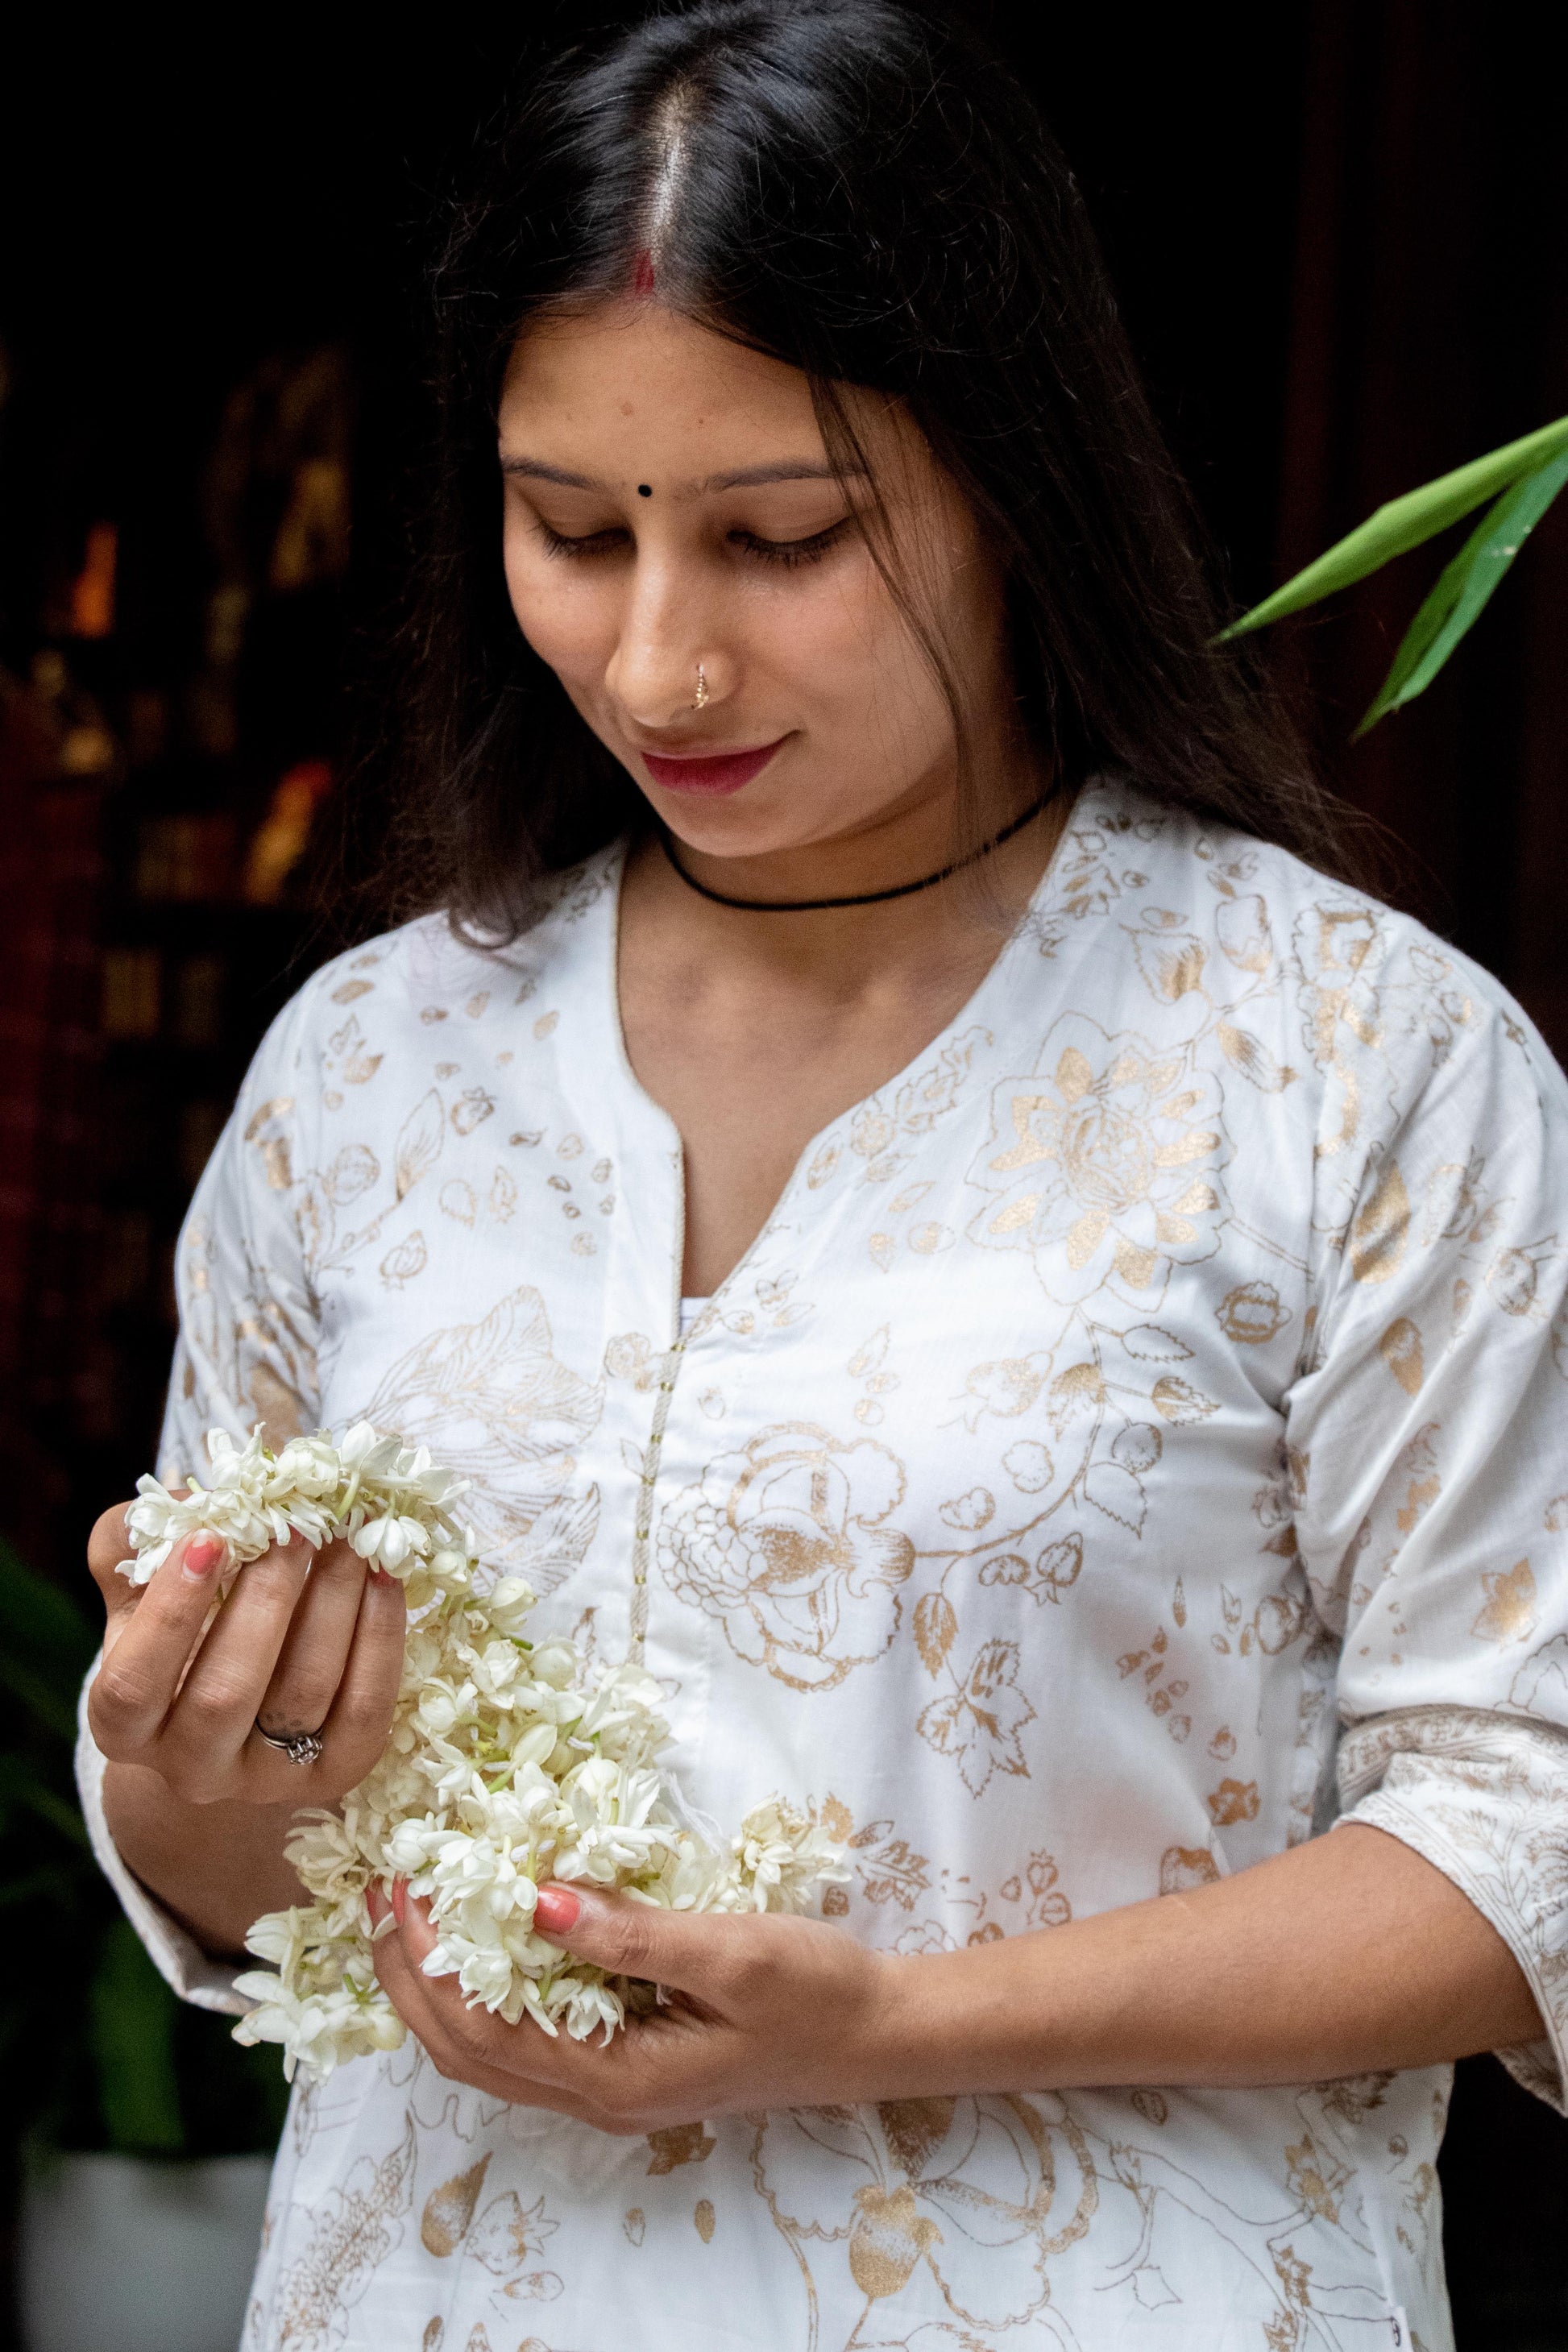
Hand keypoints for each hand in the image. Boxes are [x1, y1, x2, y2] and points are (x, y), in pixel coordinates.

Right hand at [85, 1502, 404, 1807]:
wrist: (239, 1712)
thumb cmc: (185, 1630)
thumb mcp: (142, 1593)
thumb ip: (134, 1544)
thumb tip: (187, 1499)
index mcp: (124, 1727)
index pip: (134, 1686)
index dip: (169, 1614)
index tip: (209, 1539)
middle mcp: (190, 1767)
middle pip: (226, 1693)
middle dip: (267, 1597)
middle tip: (299, 1524)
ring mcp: (265, 1780)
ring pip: (303, 1693)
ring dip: (332, 1604)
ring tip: (351, 1538)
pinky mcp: (334, 1775)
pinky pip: (364, 1710)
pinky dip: (379, 1638)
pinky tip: (385, 1580)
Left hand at [367, 1880, 899, 2132]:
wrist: (877, 2033)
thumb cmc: (816, 1990)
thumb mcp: (730, 1950)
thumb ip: (631, 1932)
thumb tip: (535, 1901)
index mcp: (615, 2078)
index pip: (482, 2028)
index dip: (427, 1960)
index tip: (402, 1885)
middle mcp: (599, 2096)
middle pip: (464, 2053)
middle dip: (409, 1977)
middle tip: (382, 1893)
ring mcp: (611, 2087)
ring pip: (489, 2053)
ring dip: (438, 1987)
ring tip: (412, 1913)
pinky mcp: (626, 2064)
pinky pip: (527, 2039)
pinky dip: (485, 1993)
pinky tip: (485, 1940)